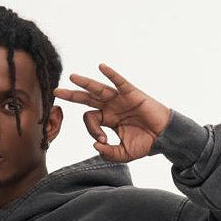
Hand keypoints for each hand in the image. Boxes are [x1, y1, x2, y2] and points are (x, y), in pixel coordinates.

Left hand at [53, 63, 171, 162]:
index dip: (92, 130)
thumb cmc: (145, 144)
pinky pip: (119, 81)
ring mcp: (120, 99)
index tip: (103, 140)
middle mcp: (111, 106)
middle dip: (72, 95)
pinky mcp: (132, 94)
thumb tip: (95, 145)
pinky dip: (111, 74)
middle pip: (87, 98)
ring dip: (85, 83)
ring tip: (72, 77)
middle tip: (56, 91)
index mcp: (107, 119)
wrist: (163, 137)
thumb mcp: (123, 154)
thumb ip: (108, 153)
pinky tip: (101, 67)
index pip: (90, 119)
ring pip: (99, 89)